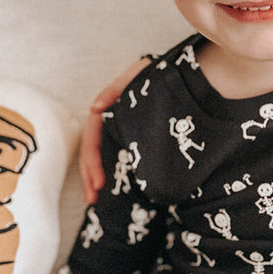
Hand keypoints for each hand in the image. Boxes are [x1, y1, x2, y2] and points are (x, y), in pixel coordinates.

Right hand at [78, 58, 149, 202]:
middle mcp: (109, 120)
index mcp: (108, 108)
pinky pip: (114, 154)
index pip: (93, 138)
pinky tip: (105, 187)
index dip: (93, 160)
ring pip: (100, 154)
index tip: (99, 182)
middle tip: (93, 197)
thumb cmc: (157, 74)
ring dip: (93, 176)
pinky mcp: (130, 135)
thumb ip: (116, 88)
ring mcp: (119, 128)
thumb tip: (94, 108)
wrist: (182, 75)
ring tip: (94, 199)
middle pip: (93, 150)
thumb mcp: (137, 75)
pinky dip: (107, 170)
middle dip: (90, 174)